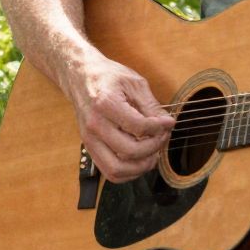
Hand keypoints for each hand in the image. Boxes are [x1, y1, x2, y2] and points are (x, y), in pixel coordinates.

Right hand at [70, 55, 174, 181]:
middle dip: (153, 148)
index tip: (169, 123)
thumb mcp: (134, 83)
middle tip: (161, 136)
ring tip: (152, 153)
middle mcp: (95, 124)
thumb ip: (151, 105)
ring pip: (117, 169)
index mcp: (105, 103)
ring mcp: (89, 138)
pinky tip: (139, 160)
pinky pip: (110, 172)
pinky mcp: (89, 147)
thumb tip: (167, 125)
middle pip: (129, 151)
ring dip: (141, 166)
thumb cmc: (107, 77)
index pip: (139, 127)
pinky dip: (129, 173)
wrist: (80, 77)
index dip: (160, 128)